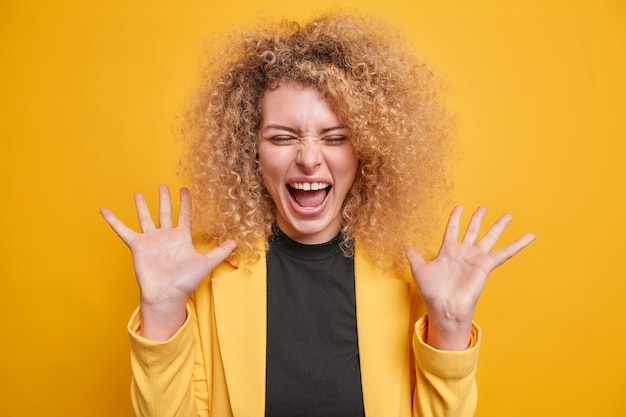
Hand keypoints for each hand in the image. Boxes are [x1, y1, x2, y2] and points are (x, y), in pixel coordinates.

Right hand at [100, 185, 235, 339]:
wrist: (167, 295)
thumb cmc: (186, 281)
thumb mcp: (206, 263)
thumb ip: (220, 251)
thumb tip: (236, 241)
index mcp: (181, 238)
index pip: (184, 216)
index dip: (185, 203)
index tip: (186, 190)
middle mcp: (166, 237)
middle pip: (165, 212)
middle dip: (165, 199)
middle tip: (164, 185)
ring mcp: (151, 240)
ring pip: (146, 218)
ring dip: (142, 206)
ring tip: (139, 193)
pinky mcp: (137, 246)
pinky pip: (123, 230)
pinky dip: (114, 221)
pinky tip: (104, 211)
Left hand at [404, 205, 534, 349]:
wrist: (445, 306)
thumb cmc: (432, 291)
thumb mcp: (419, 270)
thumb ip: (413, 256)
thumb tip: (404, 245)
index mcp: (448, 251)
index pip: (452, 229)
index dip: (455, 218)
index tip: (460, 207)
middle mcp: (464, 253)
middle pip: (473, 230)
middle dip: (478, 218)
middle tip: (484, 206)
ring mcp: (476, 258)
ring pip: (489, 237)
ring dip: (498, 226)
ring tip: (508, 215)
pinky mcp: (486, 265)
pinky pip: (505, 253)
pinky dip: (518, 245)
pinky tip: (530, 236)